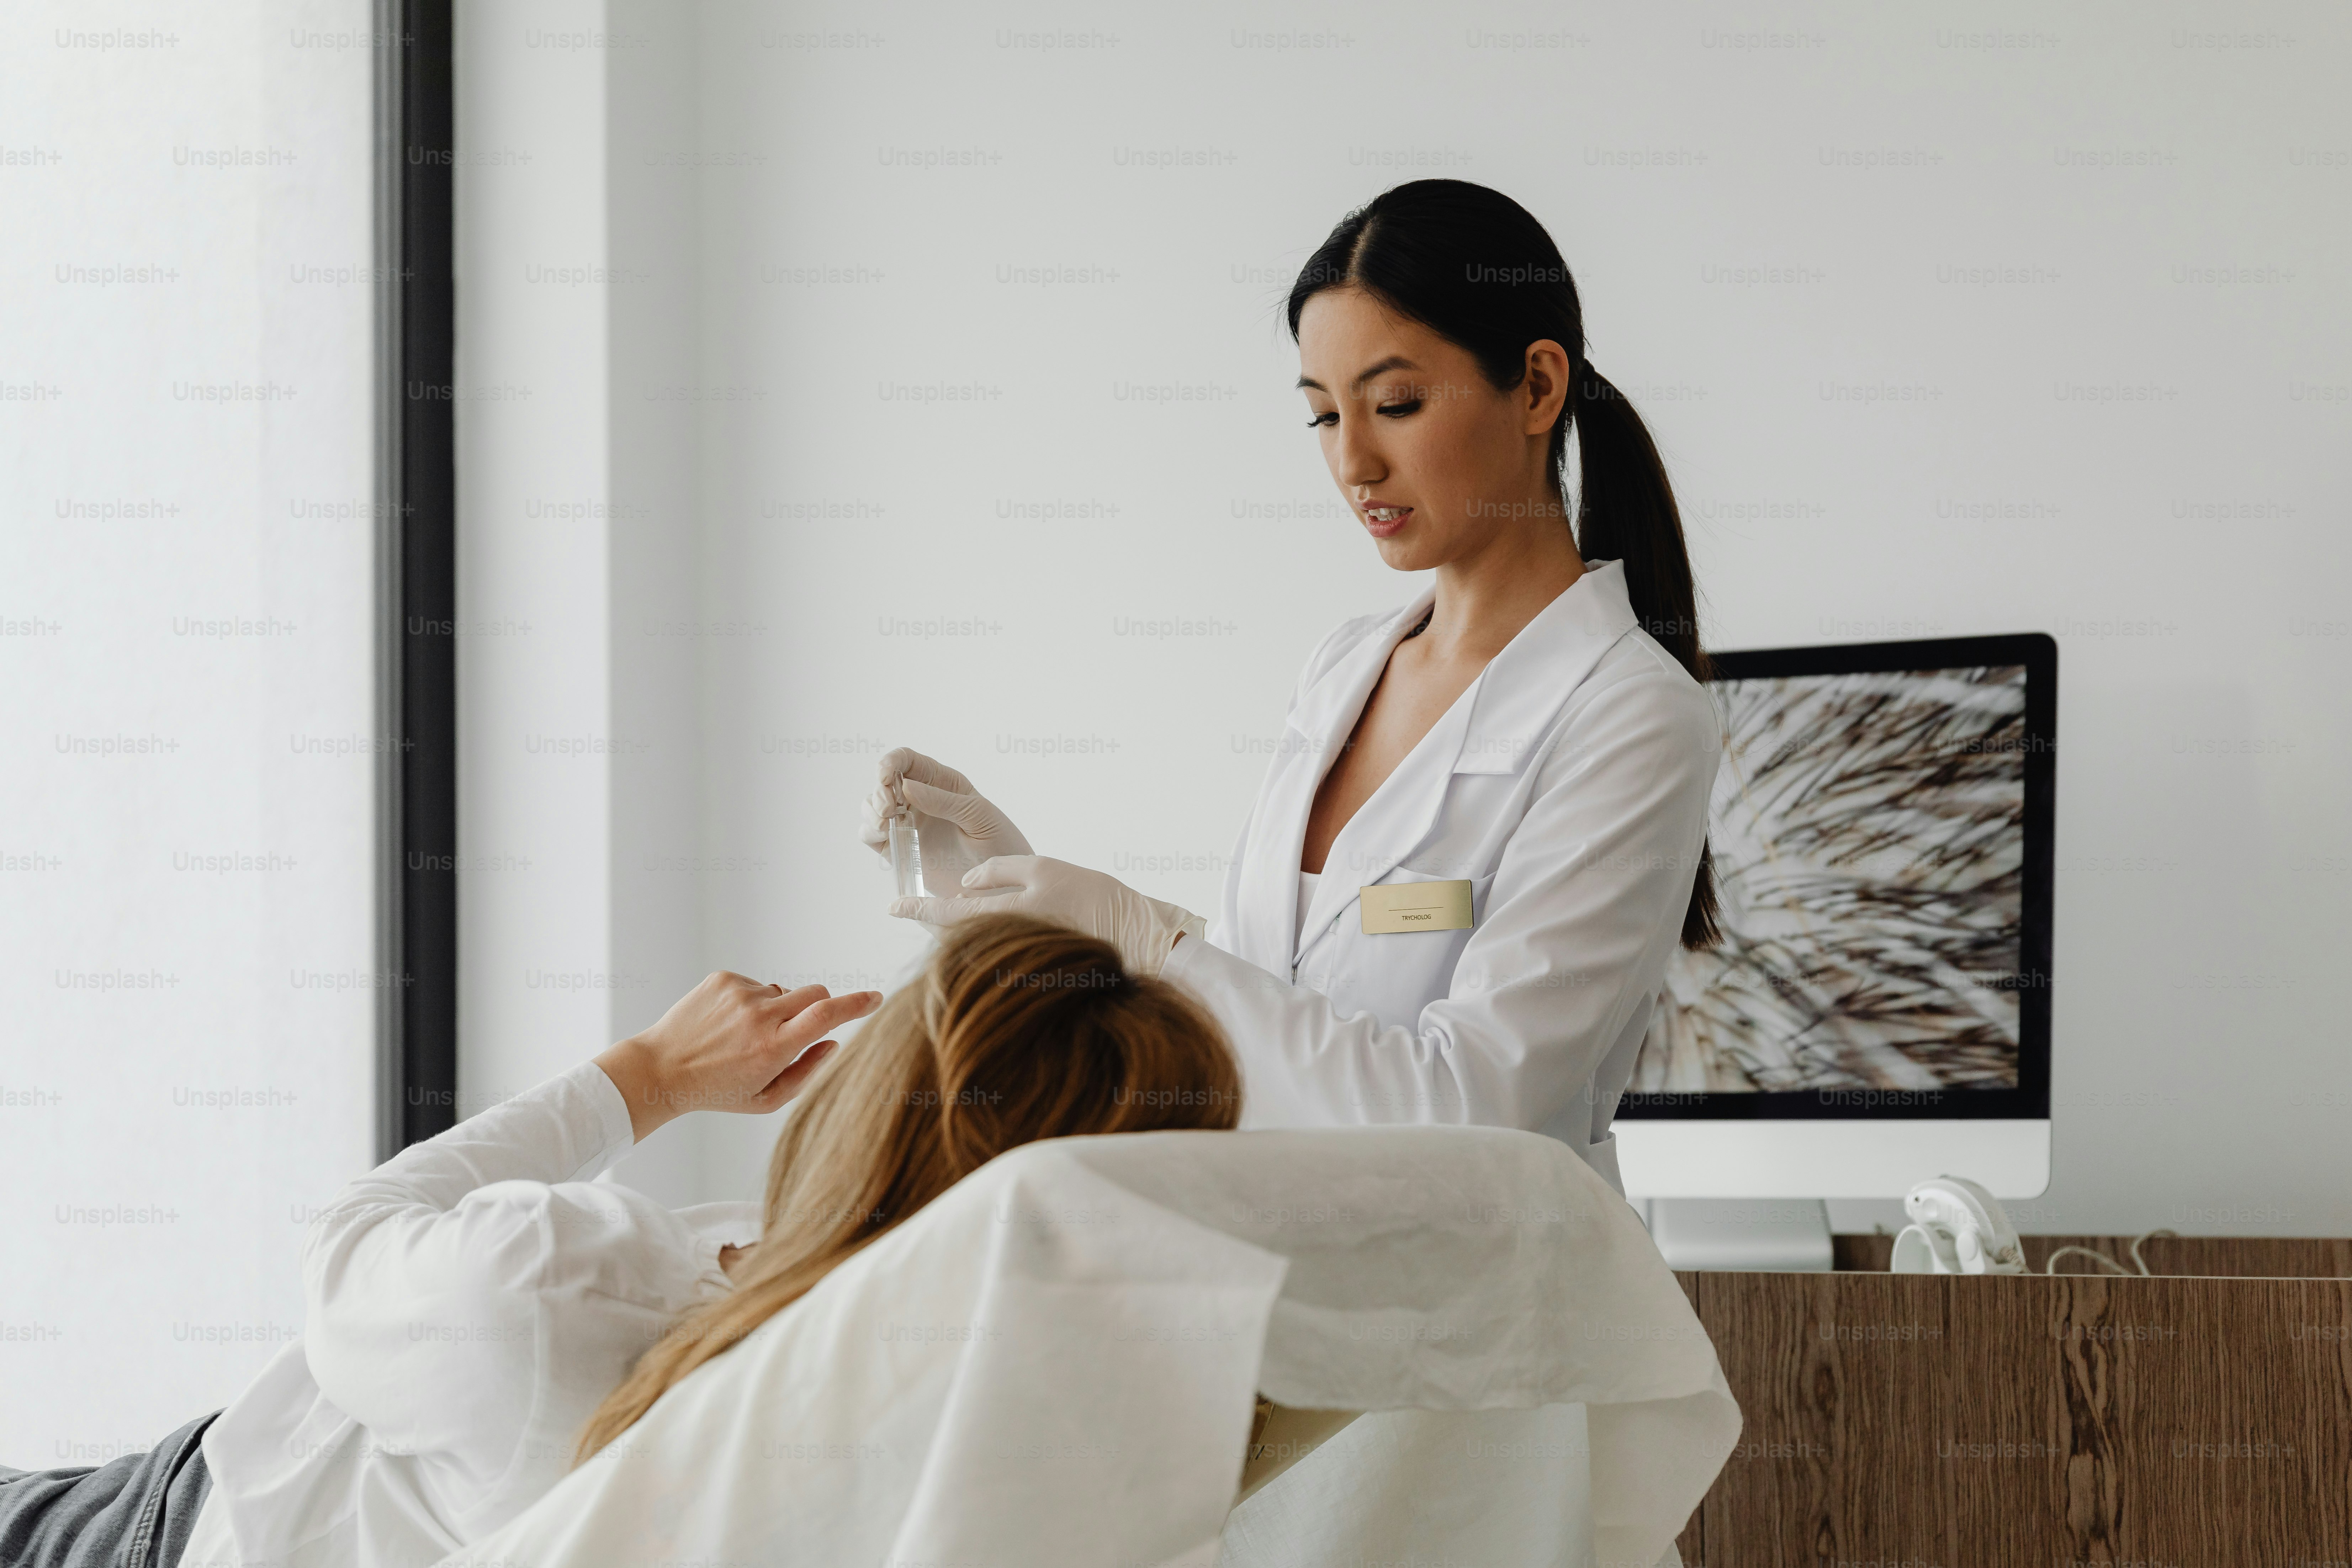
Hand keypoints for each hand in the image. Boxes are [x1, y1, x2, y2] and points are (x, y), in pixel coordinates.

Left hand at [595, 973, 880, 1141]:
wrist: (659, 1070)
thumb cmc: (715, 1091)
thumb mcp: (765, 1099)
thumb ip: (806, 1072)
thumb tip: (832, 1042)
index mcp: (773, 1048)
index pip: (827, 1015)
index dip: (858, 1004)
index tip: (876, 998)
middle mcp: (760, 1016)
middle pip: (815, 993)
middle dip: (818, 1008)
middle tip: (794, 1031)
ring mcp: (740, 993)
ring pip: (783, 992)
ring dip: (776, 1010)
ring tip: (743, 1036)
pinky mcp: (723, 979)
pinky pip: (756, 985)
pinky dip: (751, 1002)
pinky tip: (727, 1024)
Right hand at [858, 748, 1034, 895]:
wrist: (1003, 885)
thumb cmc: (1001, 843)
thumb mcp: (978, 816)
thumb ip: (944, 801)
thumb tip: (906, 786)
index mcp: (942, 783)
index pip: (907, 761)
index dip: (890, 762)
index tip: (884, 775)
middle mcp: (920, 800)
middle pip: (884, 784)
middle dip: (879, 792)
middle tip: (888, 809)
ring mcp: (908, 825)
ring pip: (872, 808)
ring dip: (871, 812)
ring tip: (886, 825)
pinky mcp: (900, 850)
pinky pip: (872, 835)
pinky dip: (870, 832)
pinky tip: (883, 836)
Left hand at [888, 855, 1200, 978]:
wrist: (1135, 934)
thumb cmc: (1092, 896)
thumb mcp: (1044, 869)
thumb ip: (1000, 872)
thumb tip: (965, 882)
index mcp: (1005, 917)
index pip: (947, 914)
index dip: (916, 908)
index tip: (891, 905)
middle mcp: (1006, 944)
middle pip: (954, 935)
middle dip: (933, 920)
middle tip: (912, 905)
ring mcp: (1016, 958)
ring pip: (972, 944)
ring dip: (956, 930)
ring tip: (944, 914)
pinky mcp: (1030, 965)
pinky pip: (995, 952)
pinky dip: (981, 938)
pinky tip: (984, 925)